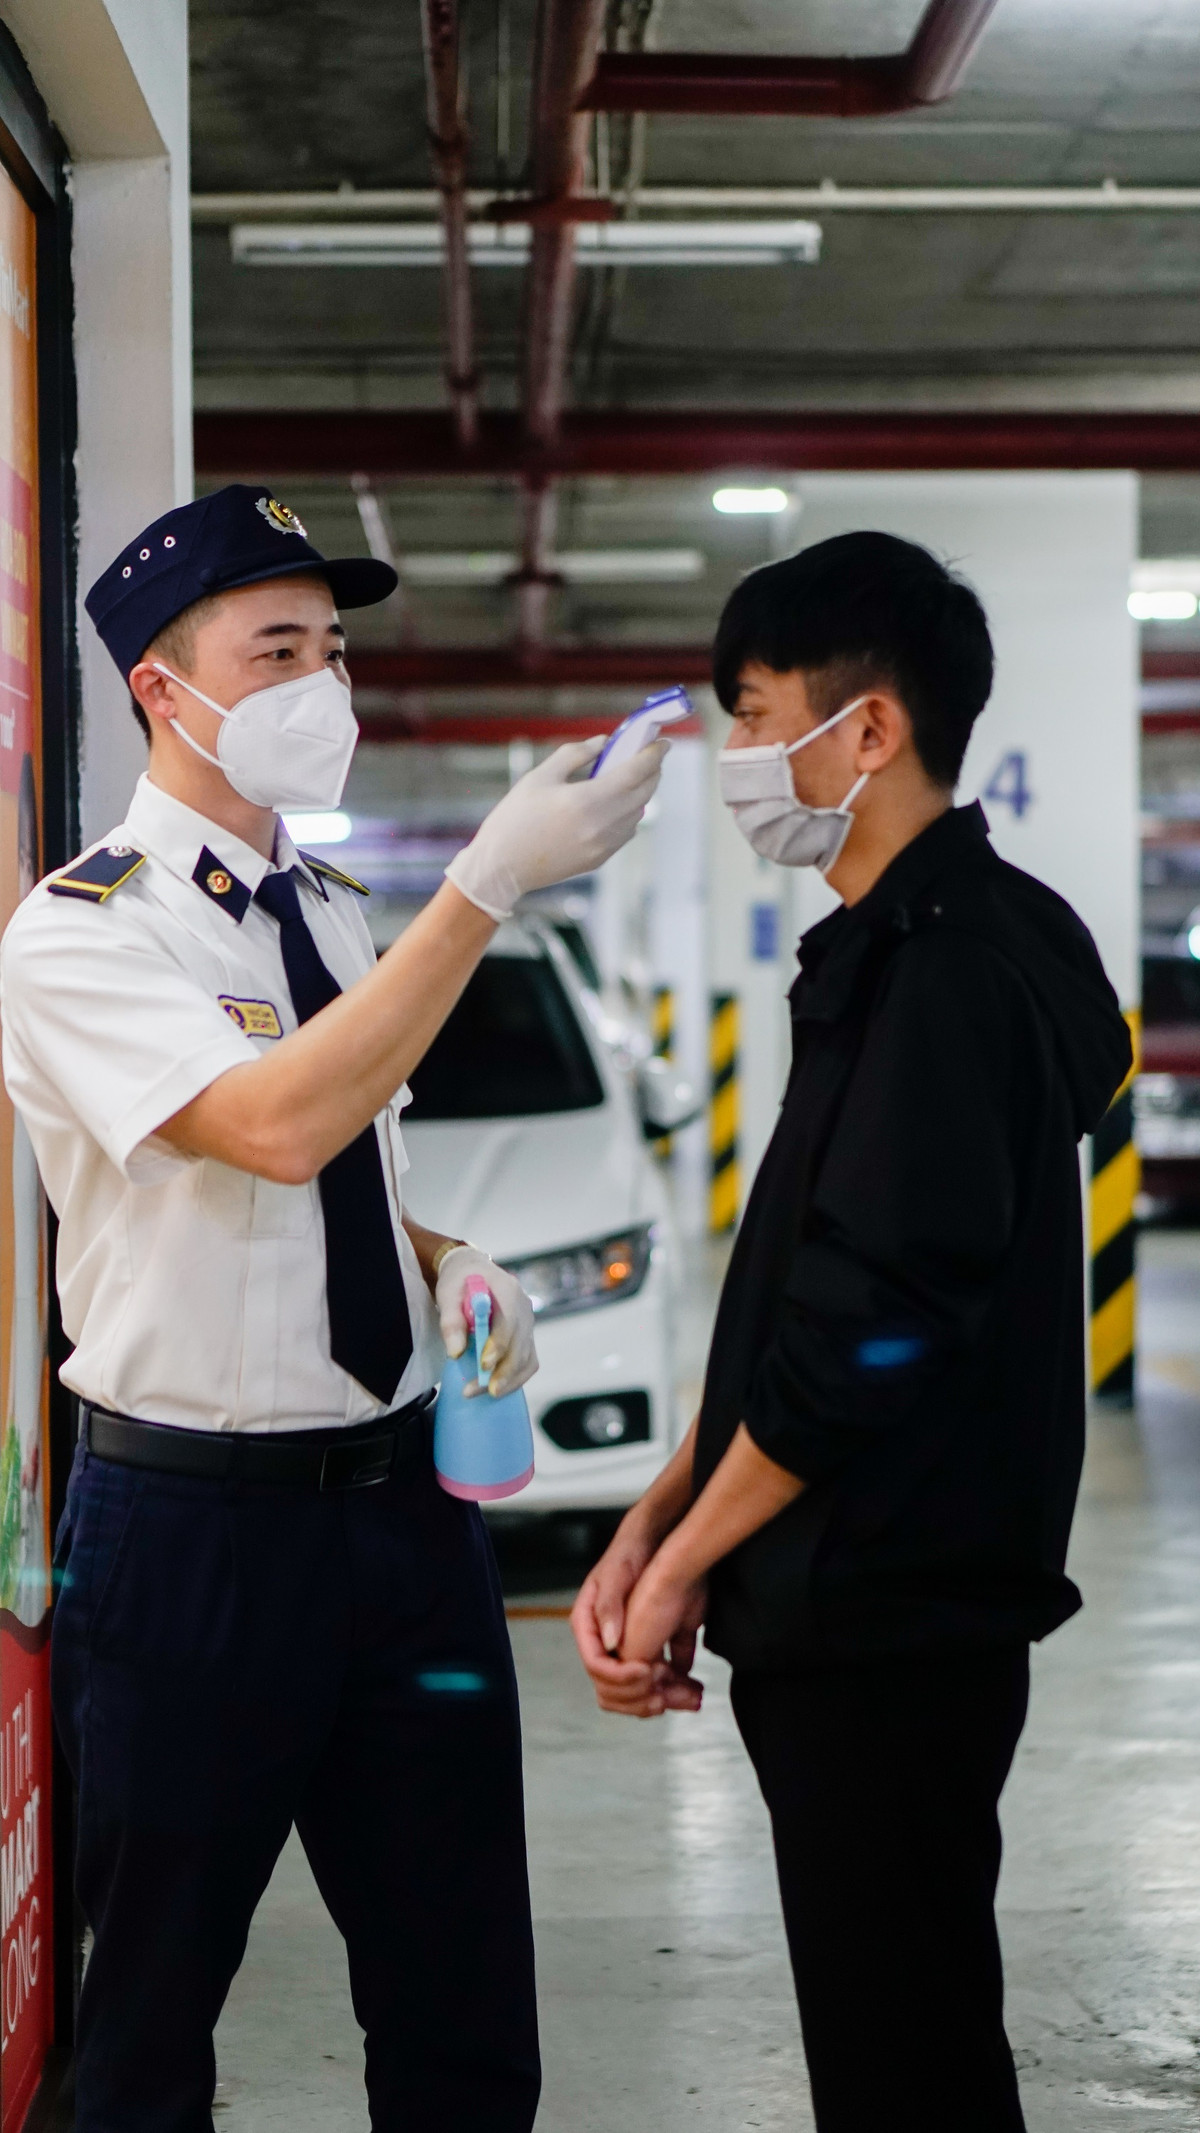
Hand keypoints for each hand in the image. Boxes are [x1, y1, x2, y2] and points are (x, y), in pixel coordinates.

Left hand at [434, 1246, 537, 1396]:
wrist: (472, 1271)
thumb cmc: (459, 1282)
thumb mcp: (448, 1294)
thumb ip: (451, 1322)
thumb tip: (456, 1352)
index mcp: (507, 1291)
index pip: (509, 1322)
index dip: (498, 1345)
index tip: (483, 1365)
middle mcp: (524, 1307)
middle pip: (521, 1345)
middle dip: (502, 1371)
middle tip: (477, 1389)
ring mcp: (528, 1323)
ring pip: (527, 1358)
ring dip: (509, 1380)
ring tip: (486, 1394)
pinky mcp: (526, 1337)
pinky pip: (528, 1362)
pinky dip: (515, 1379)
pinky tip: (497, 1388)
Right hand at [445, 735, 667, 920]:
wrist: (501, 867)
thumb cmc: (515, 819)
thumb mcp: (540, 776)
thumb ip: (575, 754)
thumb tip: (603, 743)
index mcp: (587, 800)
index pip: (637, 772)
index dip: (654, 754)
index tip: (662, 742)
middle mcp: (602, 825)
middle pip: (645, 792)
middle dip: (652, 771)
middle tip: (649, 756)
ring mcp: (603, 845)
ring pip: (639, 813)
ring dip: (641, 793)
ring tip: (630, 778)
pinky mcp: (599, 859)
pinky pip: (626, 831)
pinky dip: (629, 814)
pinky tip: (616, 805)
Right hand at [571, 1517, 703, 1719]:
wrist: (669, 1539)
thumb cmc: (635, 1551)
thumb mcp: (618, 1574)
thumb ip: (609, 1606)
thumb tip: (609, 1642)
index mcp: (590, 1626)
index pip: (597, 1667)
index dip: (621, 1678)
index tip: (649, 1673)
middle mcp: (609, 1642)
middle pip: (616, 1688)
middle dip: (641, 1697)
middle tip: (668, 1694)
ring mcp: (634, 1647)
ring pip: (641, 1690)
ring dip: (665, 1699)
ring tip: (691, 1696)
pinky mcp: (659, 1646)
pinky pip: (665, 1679)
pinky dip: (680, 1689)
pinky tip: (695, 1689)